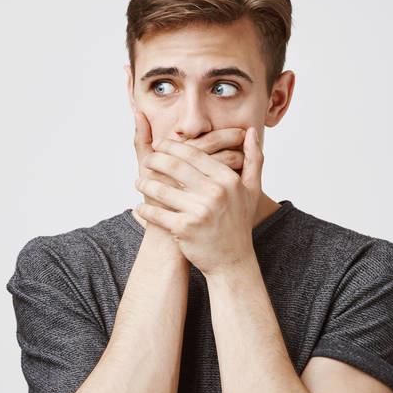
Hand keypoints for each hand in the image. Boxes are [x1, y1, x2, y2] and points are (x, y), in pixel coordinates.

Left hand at [133, 124, 263, 276]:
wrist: (232, 261)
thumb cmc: (239, 223)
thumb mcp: (251, 189)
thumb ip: (253, 158)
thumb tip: (251, 131)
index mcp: (228, 180)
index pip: (194, 155)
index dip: (172, 147)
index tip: (159, 144)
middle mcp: (215, 193)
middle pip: (175, 167)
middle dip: (155, 161)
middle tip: (146, 161)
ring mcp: (199, 211)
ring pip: (162, 190)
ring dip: (145, 185)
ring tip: (139, 182)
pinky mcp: (185, 228)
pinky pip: (157, 214)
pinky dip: (145, 210)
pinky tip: (139, 208)